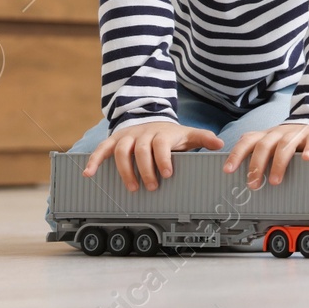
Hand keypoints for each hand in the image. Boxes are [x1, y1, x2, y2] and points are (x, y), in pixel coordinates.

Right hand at [82, 121, 222, 191]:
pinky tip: (88, 174)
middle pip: (141, 149)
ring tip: (132, 188)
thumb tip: (220, 144)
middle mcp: (143, 132)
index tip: (167, 174)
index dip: (163, 159)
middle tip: (152, 187)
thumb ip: (202, 138)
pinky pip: (102, 149)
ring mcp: (128, 136)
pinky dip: (94, 160)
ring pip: (121, 150)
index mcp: (162, 133)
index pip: (161, 144)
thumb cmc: (170, 135)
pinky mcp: (114, 140)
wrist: (150, 119)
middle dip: (146, 169)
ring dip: (125, 170)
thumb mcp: (188, 135)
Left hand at [225, 124, 308, 188]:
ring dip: (278, 163)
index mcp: (267, 136)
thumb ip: (259, 154)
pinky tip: (306, 159)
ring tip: (275, 181)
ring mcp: (298, 134)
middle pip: (264, 145)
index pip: (247, 142)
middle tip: (253, 184)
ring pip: (285, 145)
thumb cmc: (293, 142)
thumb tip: (240, 175)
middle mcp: (280, 133)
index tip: (228, 170)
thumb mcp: (273, 145)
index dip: (236, 155)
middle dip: (256, 165)